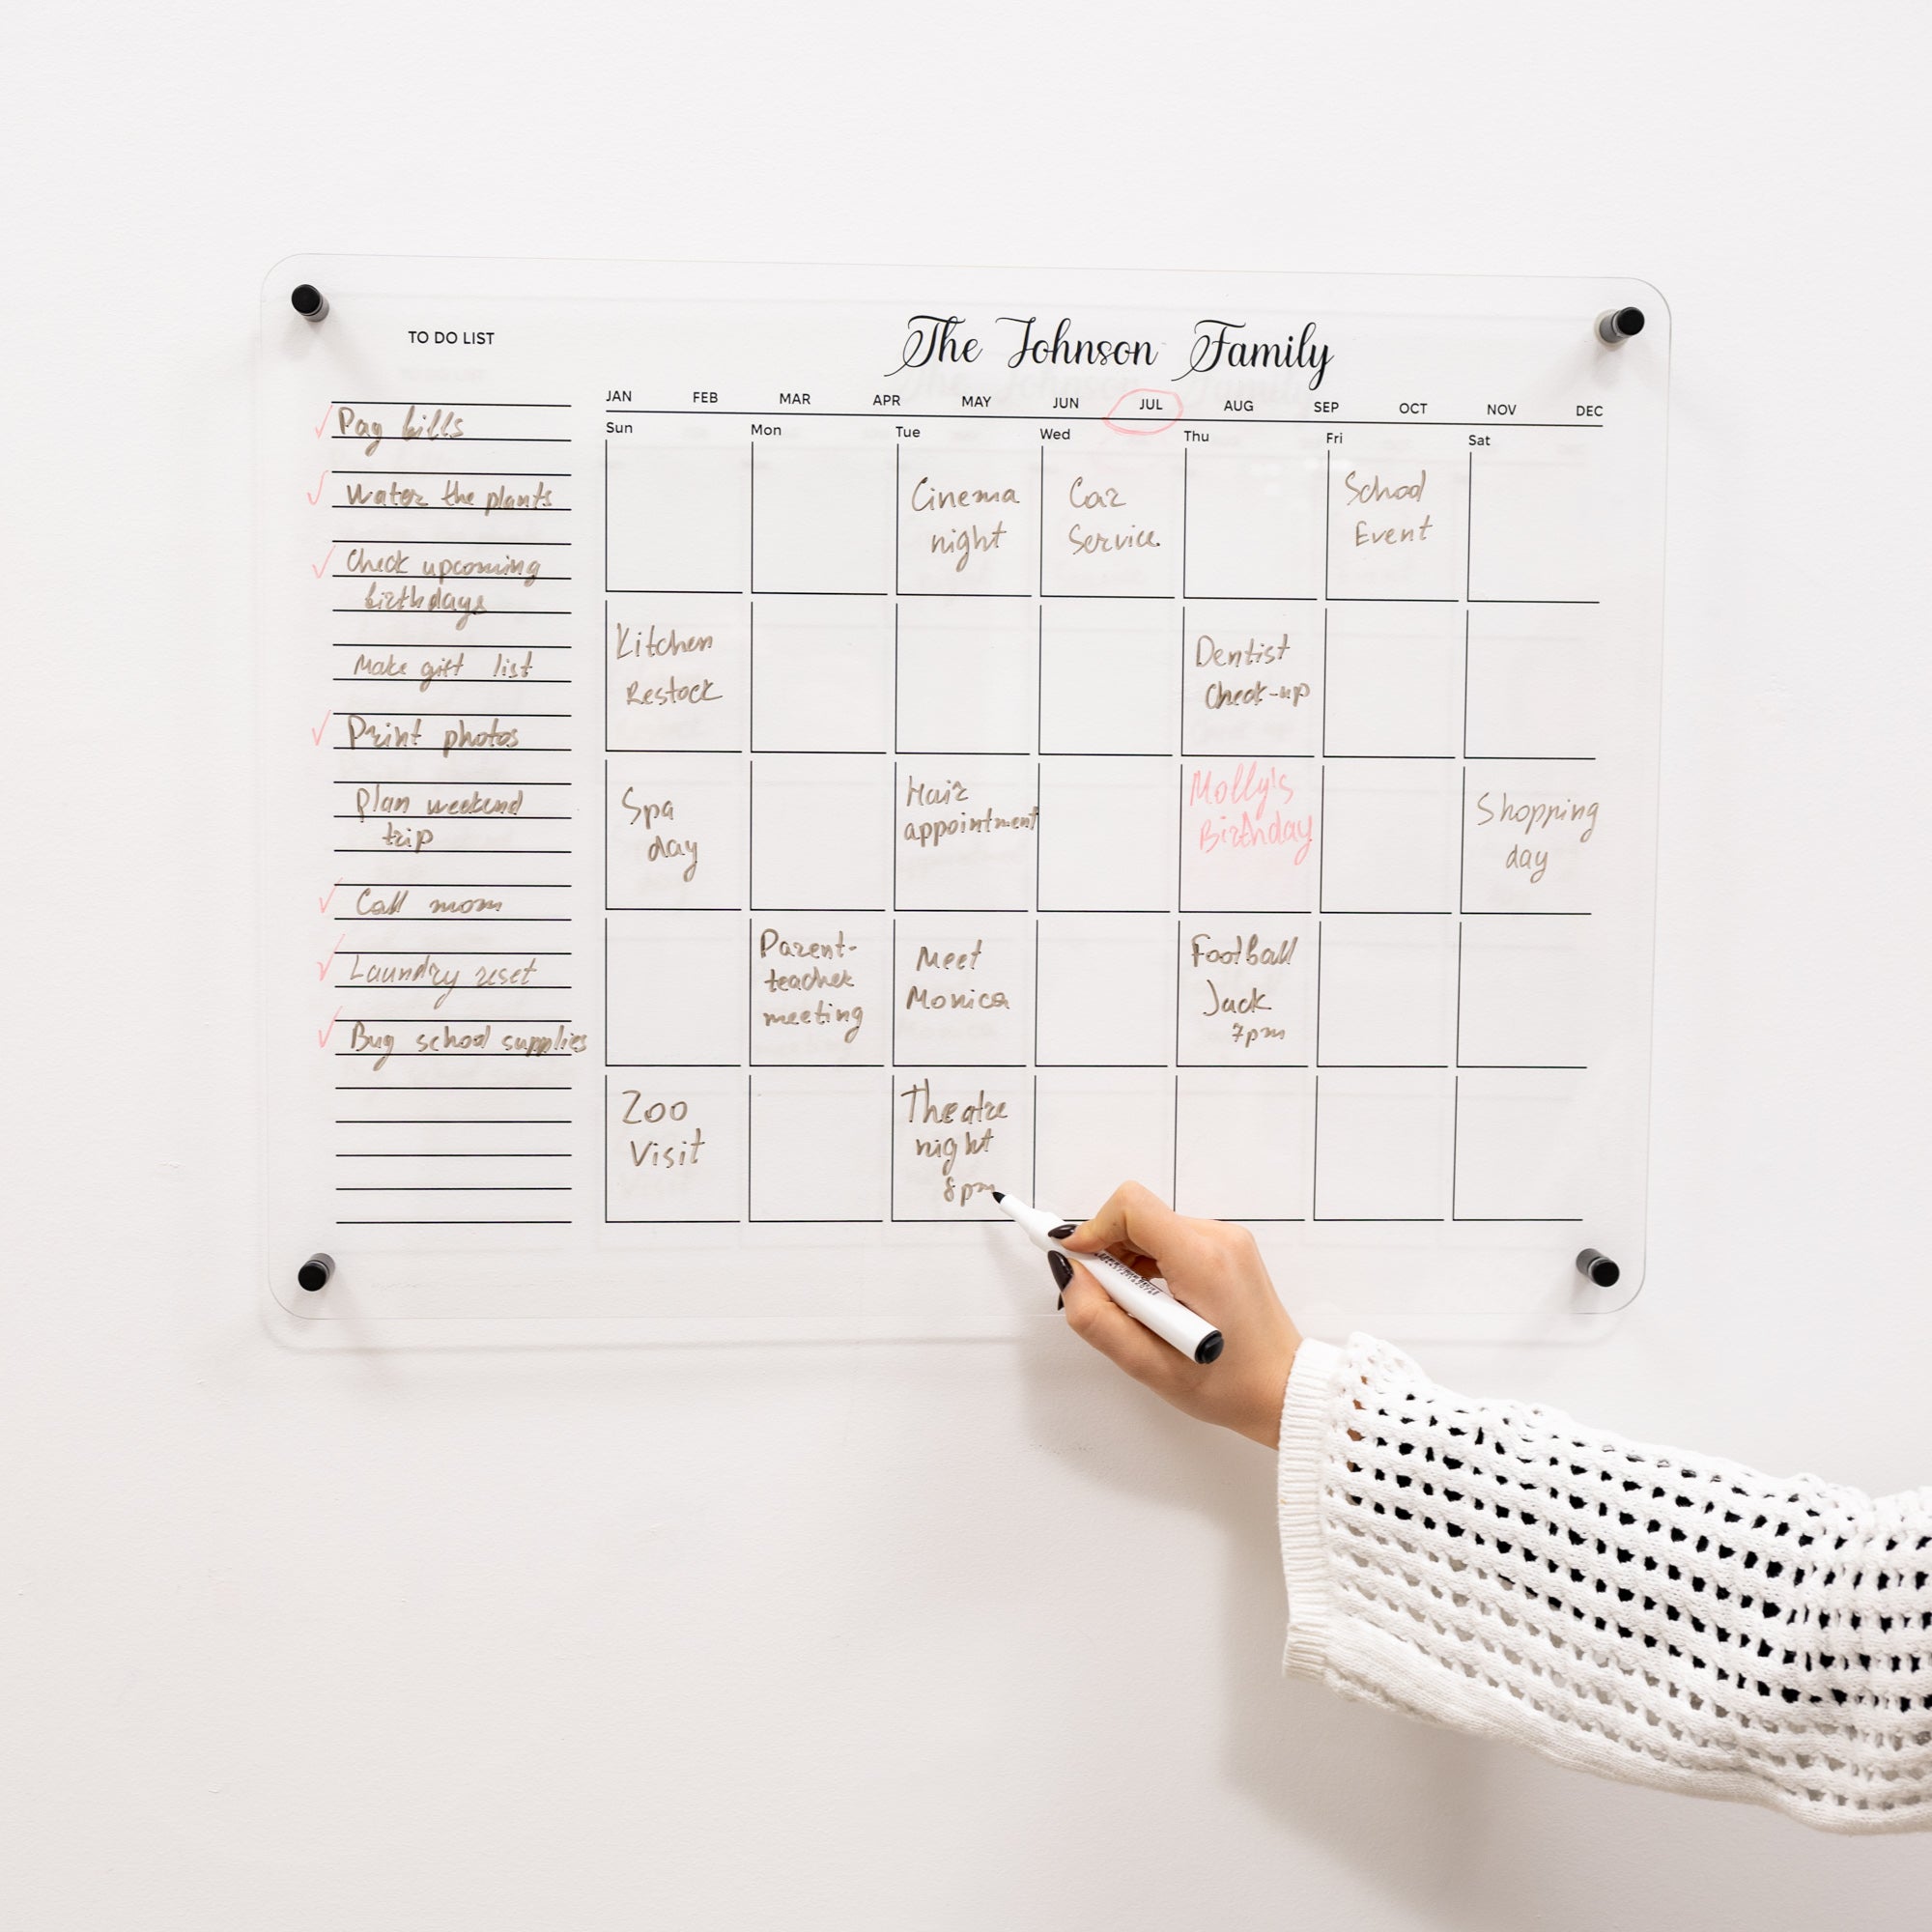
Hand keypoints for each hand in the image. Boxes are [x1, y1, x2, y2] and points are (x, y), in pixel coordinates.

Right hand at [1055, 1181, 1301, 1448]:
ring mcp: (1228, 1240)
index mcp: (1202, 1262)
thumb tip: (1068, 1272)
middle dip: (1110, 1252)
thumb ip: (1097, 1318)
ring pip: (1153, 1227)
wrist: (1284, 1391)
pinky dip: (1152, 1263)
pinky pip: (1173, 1239)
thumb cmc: (1226, 1387)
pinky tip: (1156, 1303)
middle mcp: (1219, 1239)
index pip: (1131, 1207)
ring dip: (1130, 1260)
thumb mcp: (1149, 1366)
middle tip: (1107, 1300)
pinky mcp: (1229, 1249)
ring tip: (1138, 1310)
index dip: (1094, 1229)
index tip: (1079, 1263)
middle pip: (1139, 1216)